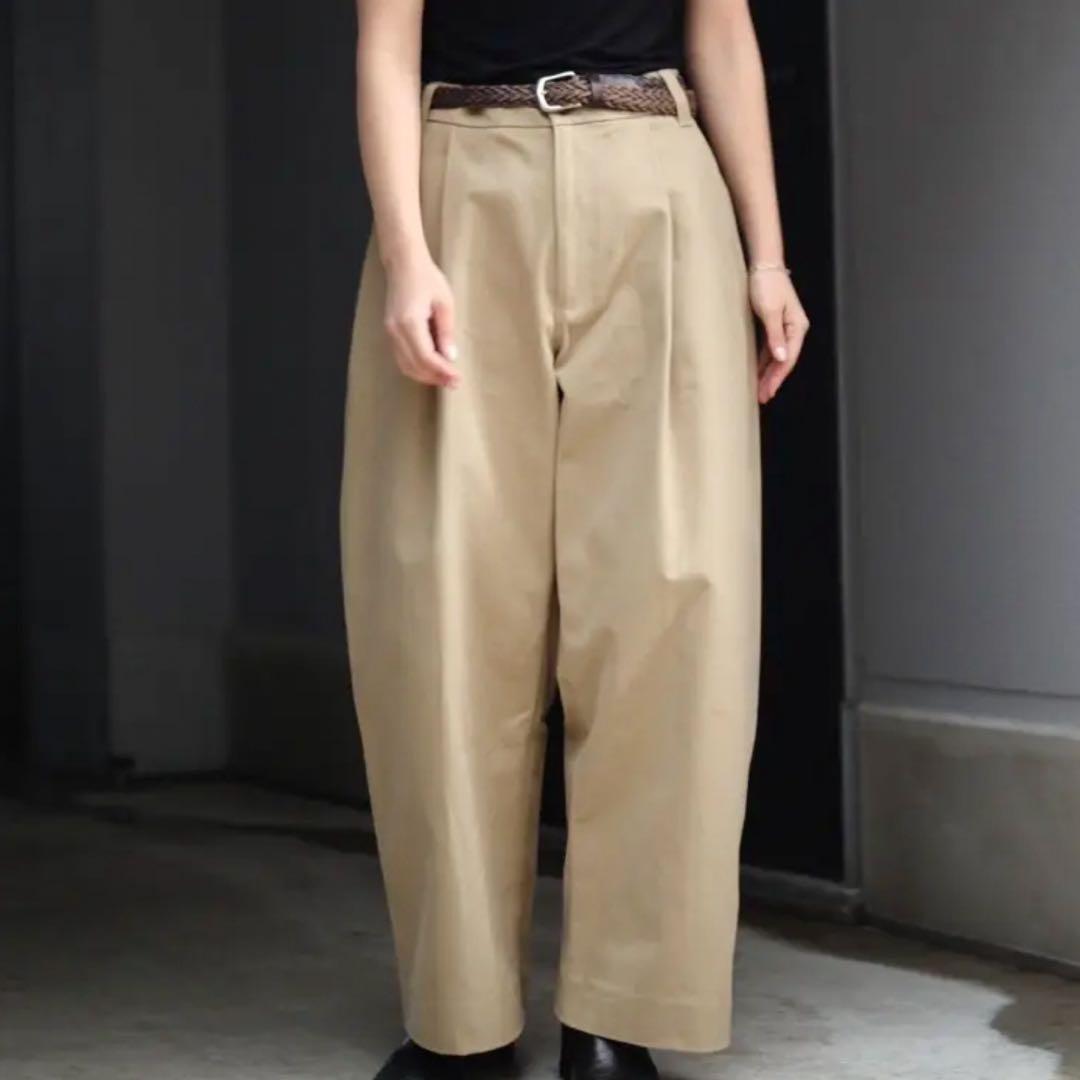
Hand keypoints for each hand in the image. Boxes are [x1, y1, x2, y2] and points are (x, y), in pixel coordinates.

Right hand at [383, 252, 460, 388]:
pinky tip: (432, 367)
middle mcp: (395, 331)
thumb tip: (450, 357)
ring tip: (445, 378)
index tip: (457, 378)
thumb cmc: (427, 279)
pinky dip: (416, 367)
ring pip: (405, 365)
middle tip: (454, 383)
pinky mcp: (390, 332)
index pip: (426, 357)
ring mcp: (389, 332)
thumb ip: (446, 332)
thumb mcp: (445, 303)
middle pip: (414, 366)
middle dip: (435, 377)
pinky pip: (401, 357)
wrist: (404, 264)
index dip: (442, 371)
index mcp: (409, 322)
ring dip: (425, 375)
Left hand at [749, 268, 809, 404]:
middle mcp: (793, 329)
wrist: (763, 265)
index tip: (768, 392)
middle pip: (783, 360)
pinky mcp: (773, 324)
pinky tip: (757, 372)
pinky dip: (763, 362)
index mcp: (797, 327)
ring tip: (759, 390)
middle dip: (773, 380)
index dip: (777, 377)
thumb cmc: (766, 284)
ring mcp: (784, 327)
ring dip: (767, 373)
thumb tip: (781, 357)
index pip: (788, 358)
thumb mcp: (769, 311)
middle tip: (762, 398)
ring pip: (776, 356)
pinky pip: (769, 349)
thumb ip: (775, 335)